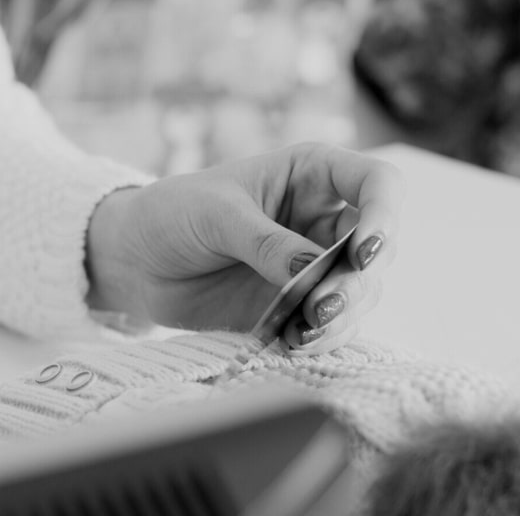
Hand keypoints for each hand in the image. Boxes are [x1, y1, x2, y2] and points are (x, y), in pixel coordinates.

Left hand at [85, 143, 404, 353]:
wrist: (134, 257)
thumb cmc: (172, 213)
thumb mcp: (216, 215)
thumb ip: (265, 243)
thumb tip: (311, 273)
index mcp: (313, 175)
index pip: (379, 185)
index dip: (385, 216)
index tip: (363, 252)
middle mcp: (324, 220)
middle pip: (378, 250)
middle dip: (358, 281)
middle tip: (322, 304)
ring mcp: (314, 266)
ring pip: (361, 294)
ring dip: (343, 316)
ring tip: (305, 330)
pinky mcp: (296, 306)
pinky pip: (330, 327)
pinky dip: (320, 339)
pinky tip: (294, 343)